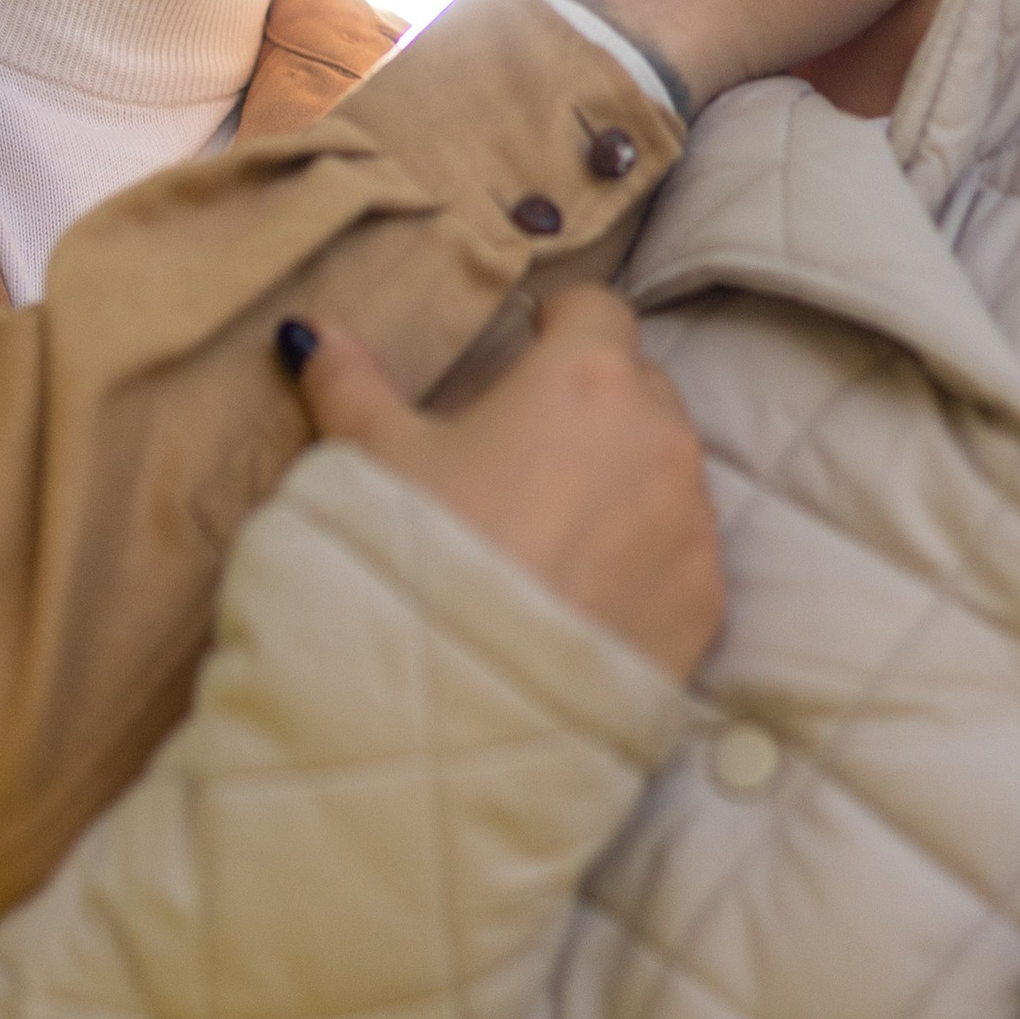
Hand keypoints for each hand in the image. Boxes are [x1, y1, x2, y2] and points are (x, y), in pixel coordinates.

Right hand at [287, 284, 724, 681]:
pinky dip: (648, 562)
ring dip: (627, 483)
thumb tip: (312, 334)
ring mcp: (693, 522)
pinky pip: (686, 555)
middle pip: (641, 389)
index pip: (597, 309)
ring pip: (670, 472)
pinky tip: (582, 596)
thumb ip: (351, 382)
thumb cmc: (416, 559)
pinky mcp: (707, 602)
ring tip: (553, 535)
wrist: (459, 709)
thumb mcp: (372, 459)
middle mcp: (660, 435)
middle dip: (594, 406)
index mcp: (585, 377)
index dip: (559, 324)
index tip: (529, 348)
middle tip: (527, 455)